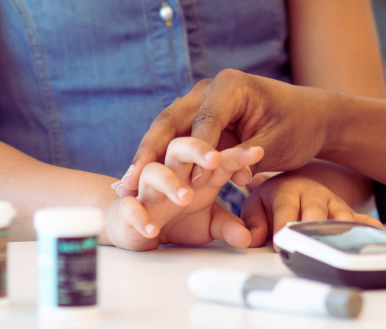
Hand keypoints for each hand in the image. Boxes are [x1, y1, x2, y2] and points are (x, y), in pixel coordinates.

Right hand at [105, 138, 262, 249]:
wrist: (135, 225)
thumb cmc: (177, 217)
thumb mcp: (207, 222)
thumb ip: (226, 226)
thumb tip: (247, 238)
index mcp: (196, 171)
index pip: (217, 157)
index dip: (236, 154)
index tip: (257, 152)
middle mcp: (172, 172)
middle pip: (179, 147)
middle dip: (196, 149)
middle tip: (214, 159)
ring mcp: (148, 188)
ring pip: (153, 172)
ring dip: (169, 182)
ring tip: (186, 197)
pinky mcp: (128, 206)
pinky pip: (130, 206)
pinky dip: (140, 216)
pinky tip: (153, 229)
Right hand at [120, 71, 333, 191]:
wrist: (311, 118)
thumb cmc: (299, 128)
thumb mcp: (276, 144)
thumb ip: (245, 157)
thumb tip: (218, 174)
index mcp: (230, 86)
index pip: (204, 120)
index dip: (195, 153)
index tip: (187, 182)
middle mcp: (208, 89)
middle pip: (171, 120)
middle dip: (150, 151)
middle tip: (130, 181)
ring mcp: (200, 103)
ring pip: (166, 130)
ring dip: (147, 157)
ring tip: (125, 187)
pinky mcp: (198, 121)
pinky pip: (174, 140)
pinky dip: (158, 160)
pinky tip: (140, 185)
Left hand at [241, 171, 381, 247]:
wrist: (301, 177)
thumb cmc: (276, 196)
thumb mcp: (257, 203)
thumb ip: (252, 221)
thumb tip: (252, 239)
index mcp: (287, 191)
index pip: (285, 209)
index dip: (283, 226)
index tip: (280, 242)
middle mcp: (312, 195)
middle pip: (316, 211)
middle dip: (313, 227)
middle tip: (311, 245)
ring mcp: (331, 202)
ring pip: (340, 214)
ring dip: (341, 228)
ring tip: (344, 242)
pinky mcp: (345, 211)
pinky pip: (360, 217)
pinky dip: (367, 224)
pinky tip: (375, 231)